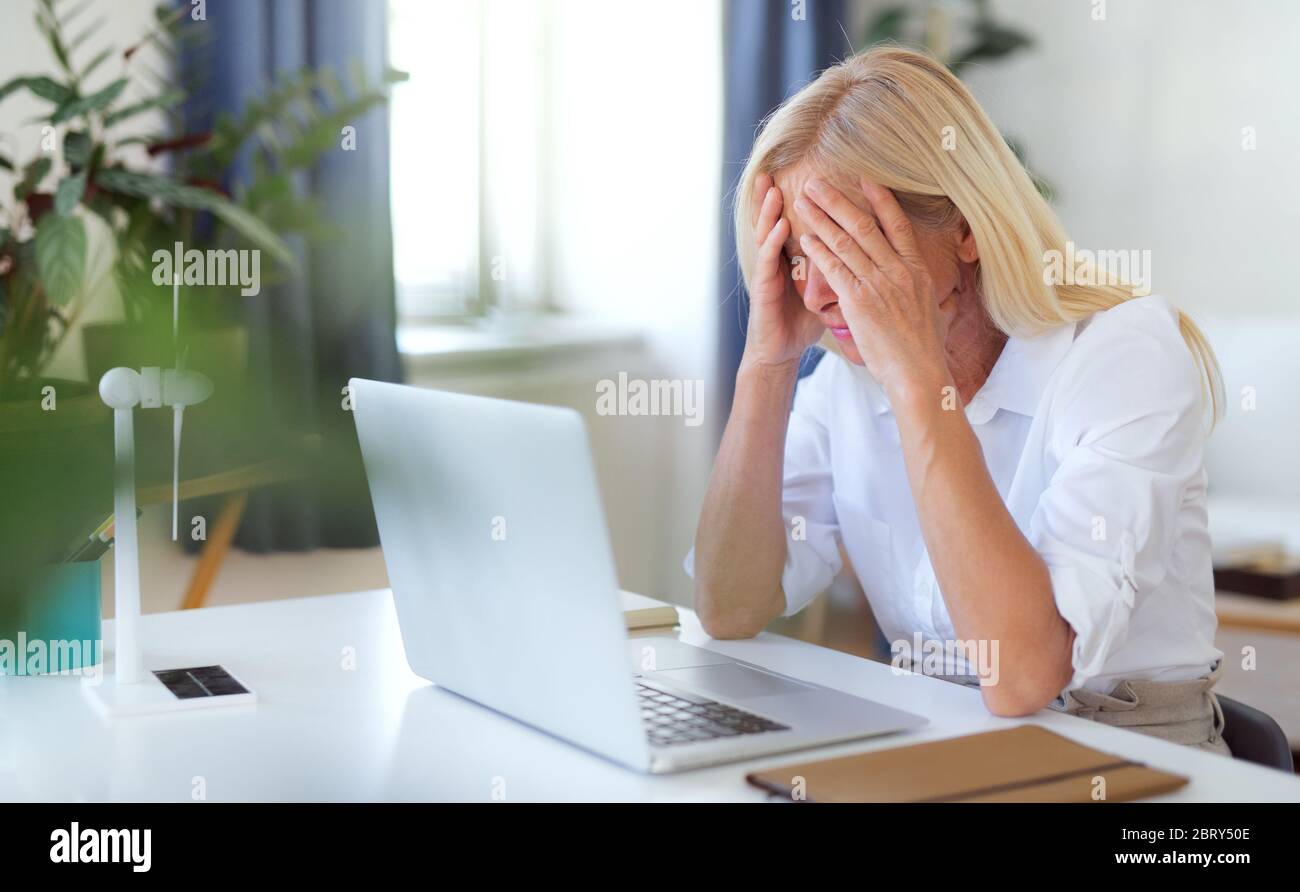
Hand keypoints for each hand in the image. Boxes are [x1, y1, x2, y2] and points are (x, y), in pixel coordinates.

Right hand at [740, 173, 824, 371]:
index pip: (793, 222)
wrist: (781, 352)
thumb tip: (861, 255)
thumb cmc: (801, 323)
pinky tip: (780, 225)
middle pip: (775, 221)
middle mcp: (778, 261)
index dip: (795, 200)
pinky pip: (769, 262)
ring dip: (768, 211)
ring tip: (771, 187)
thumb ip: (834, 268)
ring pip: (768, 235)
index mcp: (792, 258)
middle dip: (771, 196)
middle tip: (772, 169)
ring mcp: (769, 274)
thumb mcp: (822, 289)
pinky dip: (774, 242)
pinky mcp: (764, 291)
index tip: (800, 174)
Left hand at [794, 177, 953, 397]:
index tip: (864, 180)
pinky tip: (805, 237)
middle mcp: (898, 271)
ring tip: (803, 201)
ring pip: (845, 242)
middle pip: (864, 226)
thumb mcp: (933, 311)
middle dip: (837, 201)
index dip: (880, 199)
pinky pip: (834, 269)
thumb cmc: (924, 349)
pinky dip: (818, 250)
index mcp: (916, 270)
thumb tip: (932, 288)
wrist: (918, 373)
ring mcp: (878, 284)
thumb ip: (924, 292)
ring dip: (821, 219)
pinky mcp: (859, 301)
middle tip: (817, 183)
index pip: (897, 225)